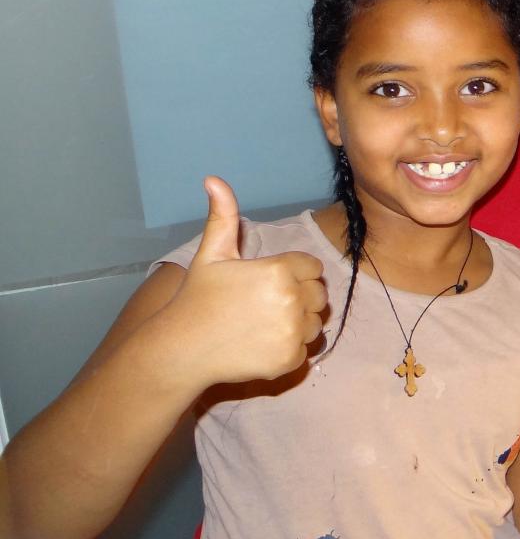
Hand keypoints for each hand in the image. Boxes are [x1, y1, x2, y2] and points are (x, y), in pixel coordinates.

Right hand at [171, 177, 326, 388]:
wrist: (182, 349)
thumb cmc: (198, 298)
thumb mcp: (211, 254)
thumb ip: (222, 217)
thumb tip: (213, 179)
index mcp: (280, 270)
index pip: (312, 267)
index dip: (293, 273)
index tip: (268, 282)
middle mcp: (292, 299)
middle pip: (319, 294)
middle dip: (299, 297)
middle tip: (264, 304)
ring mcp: (292, 331)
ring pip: (315, 323)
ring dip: (297, 323)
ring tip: (262, 323)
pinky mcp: (290, 359)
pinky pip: (305, 349)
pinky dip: (288, 349)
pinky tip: (260, 344)